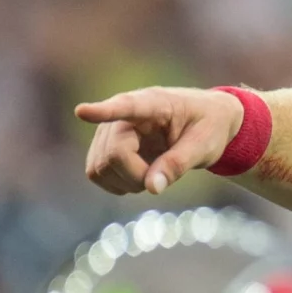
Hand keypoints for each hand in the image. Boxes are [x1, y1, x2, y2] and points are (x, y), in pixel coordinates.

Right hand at [77, 87, 245, 195]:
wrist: (207, 121)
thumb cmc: (209, 127)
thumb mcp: (205, 146)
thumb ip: (178, 165)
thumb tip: (152, 188)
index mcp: (154, 104)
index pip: (126, 107)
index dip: (103, 111)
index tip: (82, 112)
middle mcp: (124, 115)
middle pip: (113, 154)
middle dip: (135, 176)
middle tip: (163, 175)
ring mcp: (110, 130)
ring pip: (99, 167)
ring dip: (125, 182)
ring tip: (153, 174)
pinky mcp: (105, 145)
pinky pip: (96, 173)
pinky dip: (117, 183)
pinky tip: (139, 175)